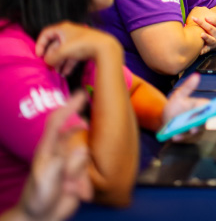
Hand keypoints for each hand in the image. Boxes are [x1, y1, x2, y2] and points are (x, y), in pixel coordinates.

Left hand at [18, 91, 92, 220]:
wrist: (42, 217)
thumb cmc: (38, 195)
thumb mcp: (45, 179)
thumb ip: (63, 162)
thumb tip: (82, 149)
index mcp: (47, 147)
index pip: (57, 121)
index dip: (69, 106)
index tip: (82, 94)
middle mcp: (61, 150)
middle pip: (77, 138)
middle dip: (78, 153)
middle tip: (74, 165)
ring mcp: (71, 160)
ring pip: (86, 156)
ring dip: (80, 175)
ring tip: (70, 188)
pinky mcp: (81, 171)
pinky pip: (90, 171)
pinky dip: (86, 184)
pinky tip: (81, 194)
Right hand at [35, 22, 120, 75]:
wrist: (104, 47)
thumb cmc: (82, 45)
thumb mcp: (63, 51)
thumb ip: (52, 57)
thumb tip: (46, 62)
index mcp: (63, 29)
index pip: (46, 33)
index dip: (40, 44)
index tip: (39, 55)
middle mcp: (69, 33)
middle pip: (55, 44)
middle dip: (51, 57)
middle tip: (48, 67)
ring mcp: (77, 40)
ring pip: (64, 52)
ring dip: (59, 62)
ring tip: (57, 73)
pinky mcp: (84, 48)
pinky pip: (72, 56)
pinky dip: (68, 64)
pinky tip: (65, 73)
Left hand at [162, 74, 209, 139]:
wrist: (163, 118)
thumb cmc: (174, 106)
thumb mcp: (179, 95)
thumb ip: (188, 86)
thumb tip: (196, 76)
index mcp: (200, 107)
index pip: (209, 108)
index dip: (211, 109)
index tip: (209, 110)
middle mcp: (199, 118)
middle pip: (204, 121)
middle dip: (200, 123)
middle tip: (195, 124)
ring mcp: (193, 129)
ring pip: (195, 132)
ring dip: (188, 131)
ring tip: (182, 130)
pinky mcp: (186, 137)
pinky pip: (185, 139)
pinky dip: (180, 137)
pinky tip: (175, 135)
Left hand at [188, 9, 215, 53]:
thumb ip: (211, 18)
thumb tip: (200, 8)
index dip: (211, 20)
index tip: (205, 17)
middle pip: (211, 29)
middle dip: (202, 24)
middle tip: (194, 18)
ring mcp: (215, 41)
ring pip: (211, 40)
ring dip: (206, 37)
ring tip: (201, 34)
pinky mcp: (210, 48)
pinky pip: (206, 50)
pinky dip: (203, 50)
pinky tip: (199, 51)